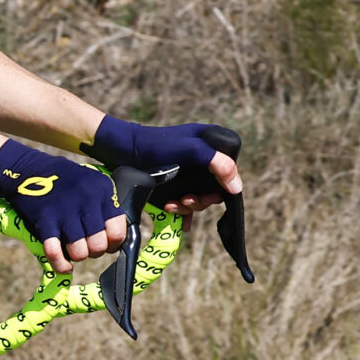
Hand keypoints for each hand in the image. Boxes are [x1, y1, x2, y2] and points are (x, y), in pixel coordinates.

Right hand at [0, 139, 124, 272]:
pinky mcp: (45, 220)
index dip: (113, 244)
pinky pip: (55, 251)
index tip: (107, 245)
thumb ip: (106, 204)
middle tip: (87, 247)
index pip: (118, 230)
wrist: (29, 169)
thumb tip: (116, 236)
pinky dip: (60, 264)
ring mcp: (65, 211)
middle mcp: (86, 201)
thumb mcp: (92, 182)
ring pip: (79, 252)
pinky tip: (63, 266)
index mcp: (102, 192)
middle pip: (98, 245)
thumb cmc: (64, 180)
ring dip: (77, 256)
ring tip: (73, 251)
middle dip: (93, 252)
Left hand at [84, 115, 243, 213]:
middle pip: (213, 190)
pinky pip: (183, 204)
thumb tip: (236, 188)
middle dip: (200, 200)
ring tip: (172, 205)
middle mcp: (202, 161)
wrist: (123, 150)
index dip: (223, 188)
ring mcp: (187, 174)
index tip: (208, 196)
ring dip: (187, 207)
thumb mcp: (193, 149)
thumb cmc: (158, 145)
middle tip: (185, 201)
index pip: (229, 173)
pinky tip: (171, 213)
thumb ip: (219, 164)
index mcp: (212, 147)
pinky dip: (180, 212)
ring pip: (197, 199)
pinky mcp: (172, 185)